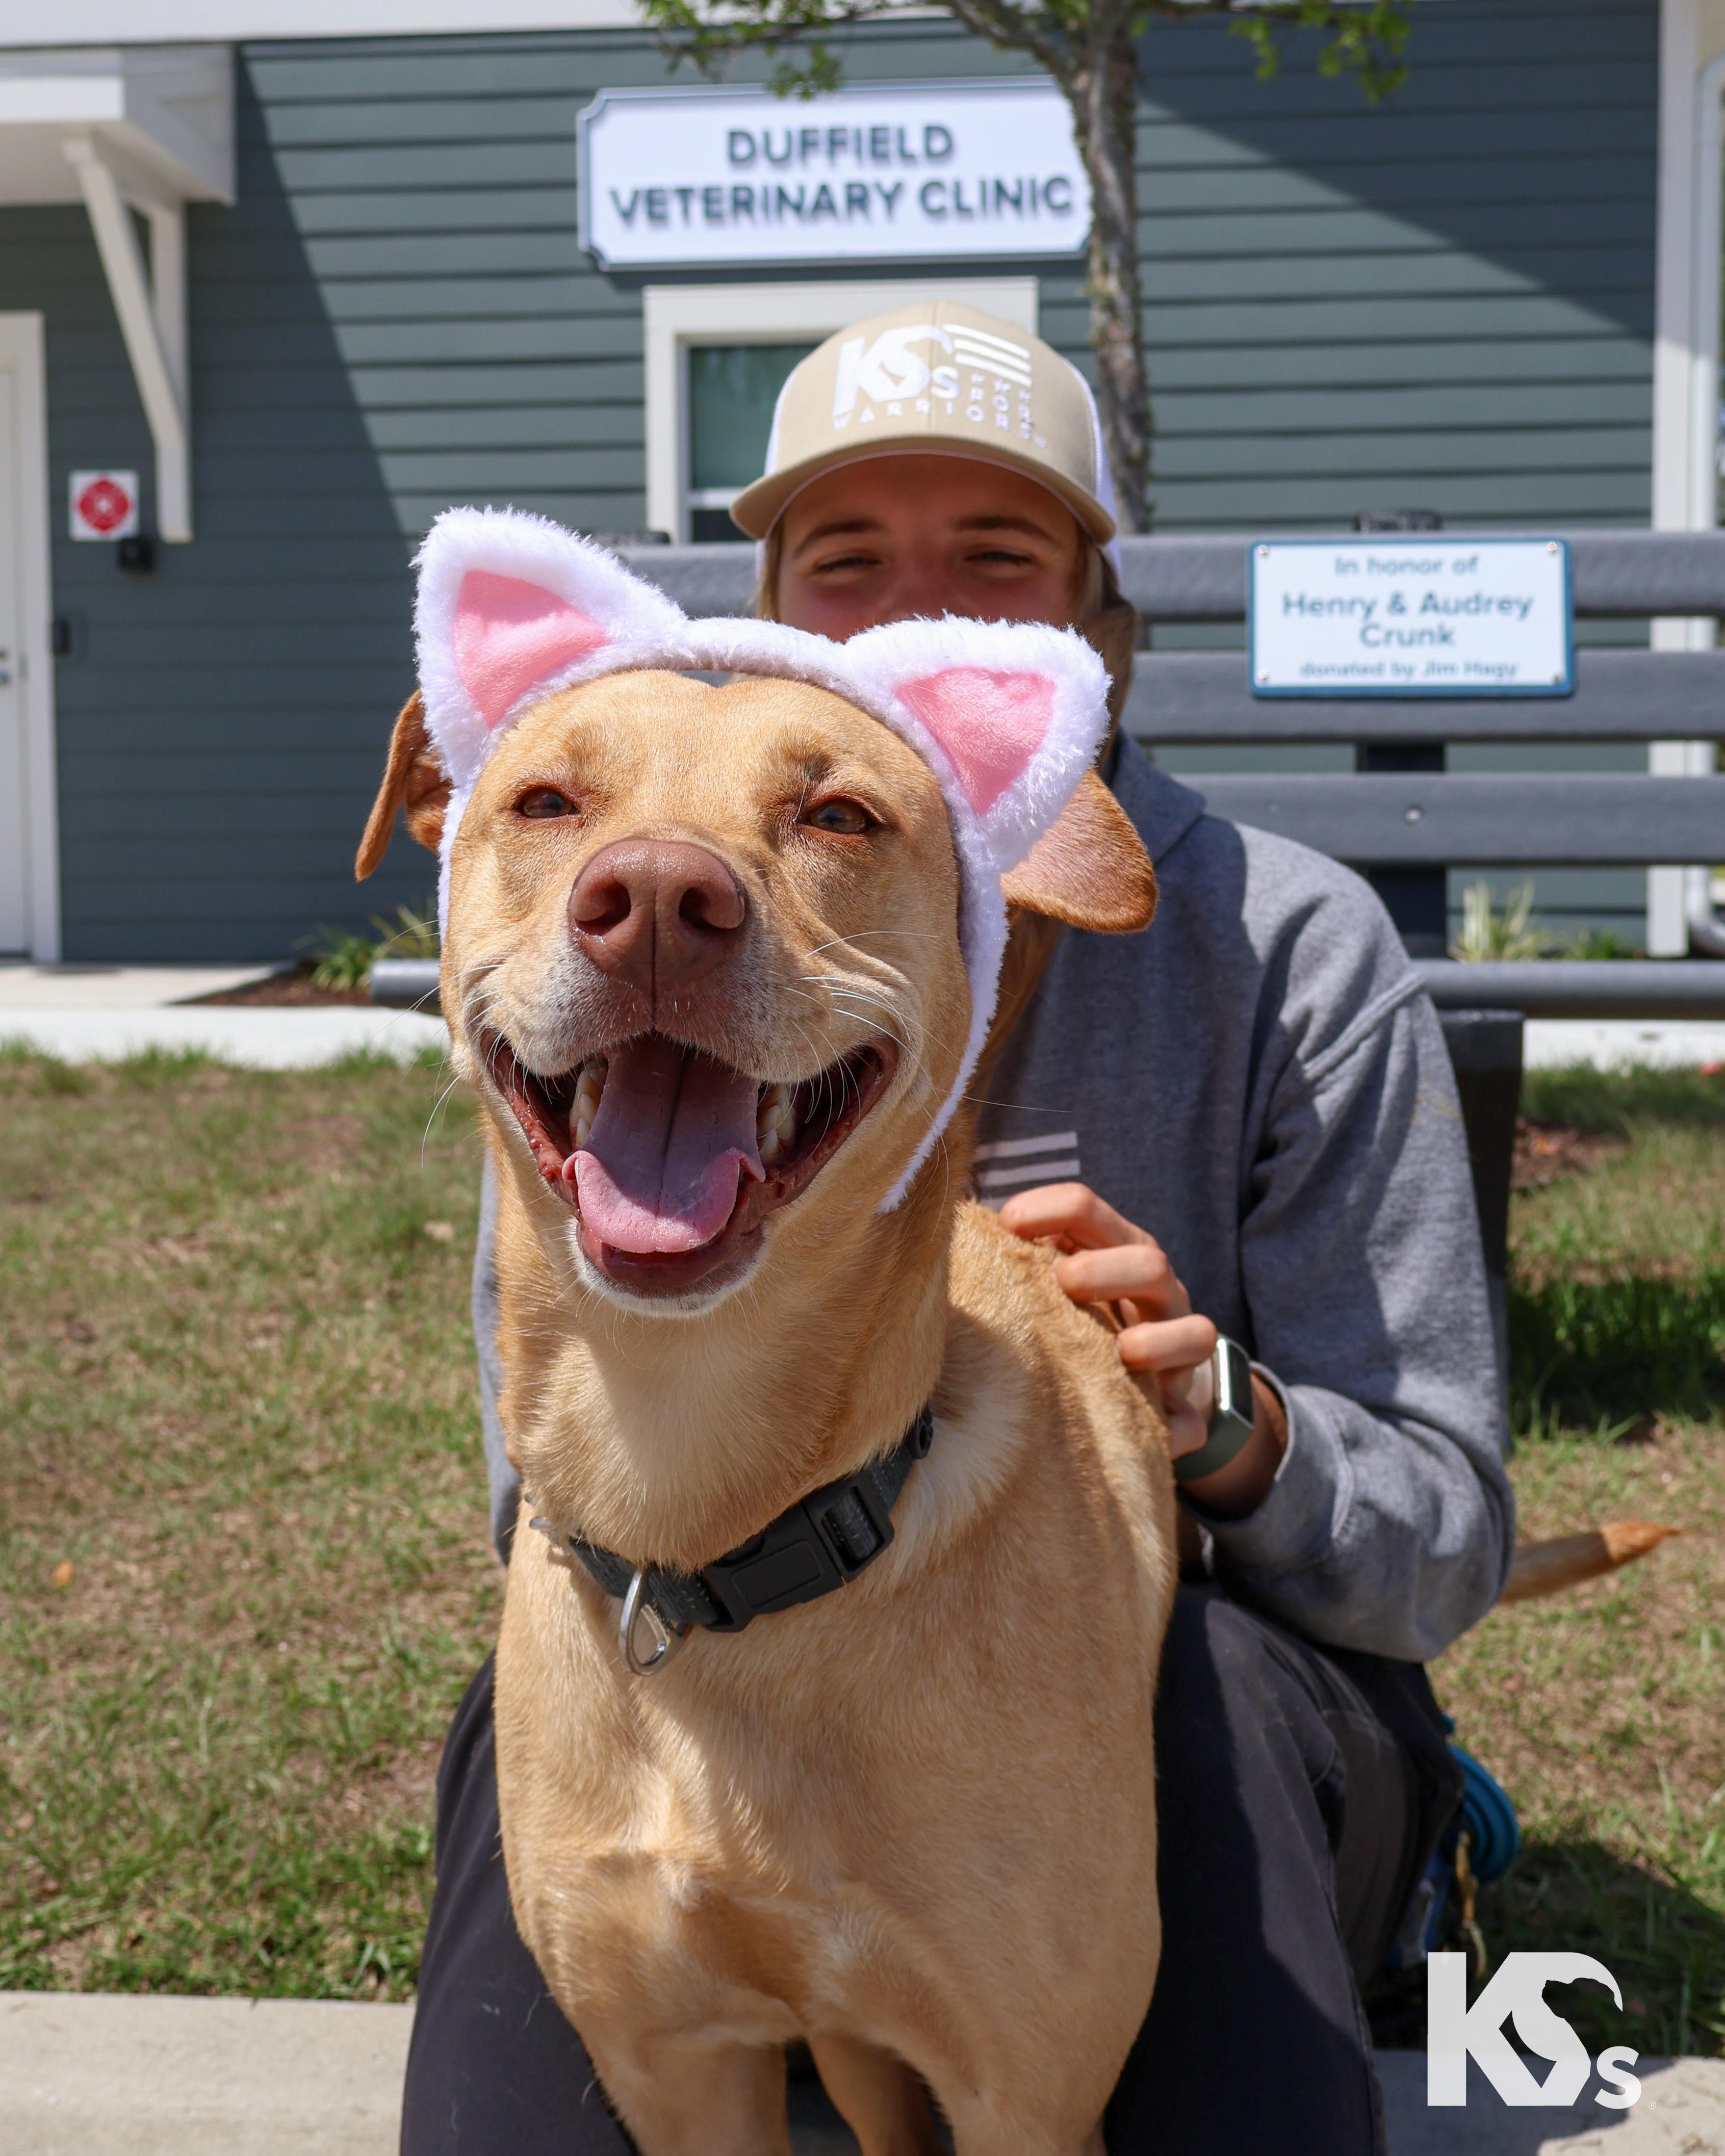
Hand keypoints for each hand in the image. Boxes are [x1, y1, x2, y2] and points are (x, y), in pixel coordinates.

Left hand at [994, 1182, 1217, 1459]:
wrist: (1125, 1375)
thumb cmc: (1060, 1315)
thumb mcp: (1038, 1282)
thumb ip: (1009, 1264)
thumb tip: (951, 1248)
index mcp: (1107, 1246)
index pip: (1085, 1209)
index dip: (1050, 1209)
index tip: (1008, 1223)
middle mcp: (1151, 1286)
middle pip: (1147, 1257)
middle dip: (1105, 1267)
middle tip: (1063, 1281)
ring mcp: (1175, 1337)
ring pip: (1194, 1327)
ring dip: (1157, 1337)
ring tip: (1122, 1349)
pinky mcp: (1185, 1400)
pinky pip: (1198, 1406)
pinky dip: (1179, 1411)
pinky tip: (1151, 1410)